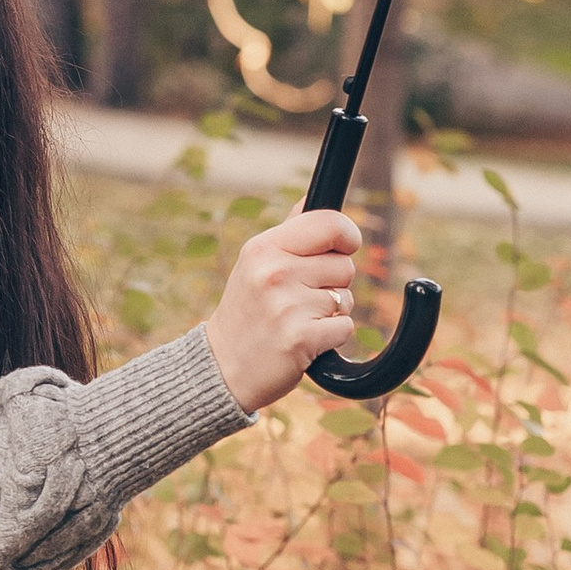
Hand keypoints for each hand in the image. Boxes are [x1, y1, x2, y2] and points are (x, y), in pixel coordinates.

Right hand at [204, 207, 365, 411]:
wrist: (223, 368)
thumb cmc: (246, 313)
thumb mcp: (254, 264)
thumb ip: (287, 233)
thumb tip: (311, 201)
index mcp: (263, 248)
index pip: (329, 223)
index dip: (347, 234)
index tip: (346, 246)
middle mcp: (274, 273)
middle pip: (345, 265)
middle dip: (334, 283)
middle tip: (301, 299)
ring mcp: (287, 306)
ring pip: (347, 298)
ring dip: (332, 312)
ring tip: (298, 320)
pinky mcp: (301, 338)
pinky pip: (346, 327)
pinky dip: (332, 337)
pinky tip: (304, 340)